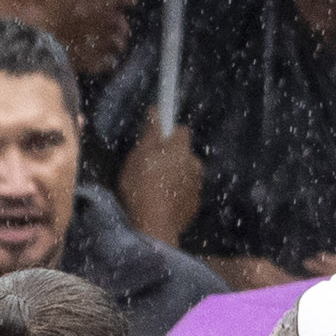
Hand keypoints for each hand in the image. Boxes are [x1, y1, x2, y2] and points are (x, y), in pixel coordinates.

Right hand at [121, 118, 205, 252]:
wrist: (153, 226)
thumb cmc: (142, 185)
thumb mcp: (139, 154)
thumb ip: (150, 131)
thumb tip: (156, 109)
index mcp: (182, 148)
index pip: (181, 130)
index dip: (168, 133)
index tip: (154, 141)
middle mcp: (195, 164)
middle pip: (183, 153)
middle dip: (170, 157)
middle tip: (148, 167)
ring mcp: (197, 186)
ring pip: (185, 173)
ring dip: (173, 176)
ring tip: (153, 188)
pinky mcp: (194, 205)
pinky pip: (184, 192)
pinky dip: (175, 194)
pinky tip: (160, 202)